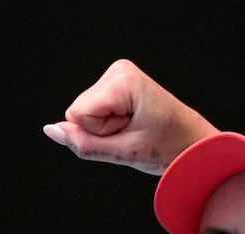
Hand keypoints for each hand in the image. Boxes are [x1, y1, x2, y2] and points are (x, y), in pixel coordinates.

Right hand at [43, 59, 218, 174]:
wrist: (194, 143)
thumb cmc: (168, 148)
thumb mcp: (124, 152)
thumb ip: (83, 143)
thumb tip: (50, 131)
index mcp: (124, 81)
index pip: (78, 113)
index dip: (99, 133)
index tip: (129, 135)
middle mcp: (119, 70)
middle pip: (79, 110)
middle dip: (102, 130)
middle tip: (133, 135)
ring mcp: (118, 73)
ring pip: (85, 110)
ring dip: (107, 127)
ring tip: (136, 129)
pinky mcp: (118, 81)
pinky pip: (94, 108)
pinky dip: (111, 121)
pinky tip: (134, 122)